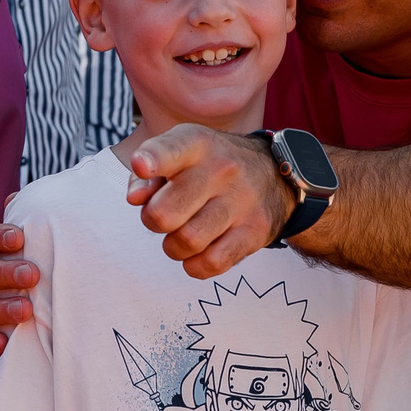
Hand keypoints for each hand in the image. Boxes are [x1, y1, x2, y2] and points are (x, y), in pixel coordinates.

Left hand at [126, 125, 291, 279]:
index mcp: (197, 144)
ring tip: (181, 236)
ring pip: (187, 241)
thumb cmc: (210, 167)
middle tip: (163, 218)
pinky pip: (213, 262)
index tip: (143, 166)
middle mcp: (221, 169)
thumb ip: (146, 175)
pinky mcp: (255, 231)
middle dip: (154, 222)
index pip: (171, 150)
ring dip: (174, 247)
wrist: (274, 175)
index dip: (151, 160)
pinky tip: (197, 254)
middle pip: (165, 213)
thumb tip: (136, 199)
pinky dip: (196, 266)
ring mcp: (241, 201)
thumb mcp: (179, 155)